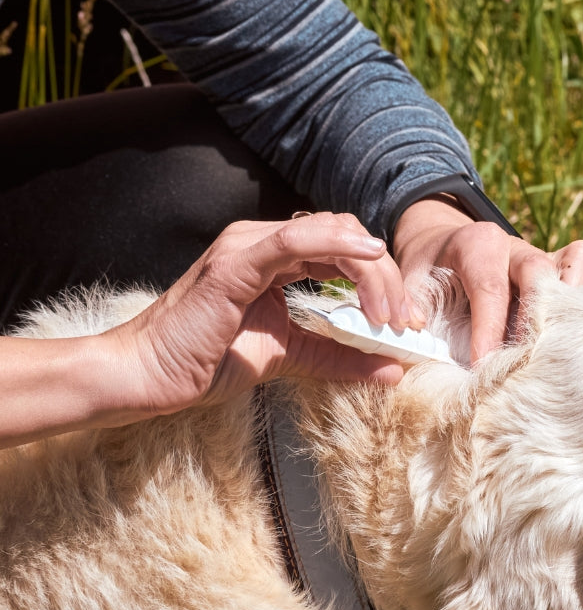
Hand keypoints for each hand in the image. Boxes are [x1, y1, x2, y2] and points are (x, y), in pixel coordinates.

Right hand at [113, 213, 414, 417]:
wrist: (149, 376)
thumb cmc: (208, 360)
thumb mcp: (292, 357)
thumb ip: (341, 358)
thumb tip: (394, 370)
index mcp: (274, 258)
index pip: (343, 250)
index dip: (382, 279)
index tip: (406, 321)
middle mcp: (261, 241)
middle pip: (345, 237)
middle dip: (385, 276)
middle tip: (405, 321)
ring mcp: (246, 246)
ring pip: (330, 234)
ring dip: (371, 271)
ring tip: (389, 314)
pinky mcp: (233, 264)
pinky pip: (292, 240)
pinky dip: (336, 244)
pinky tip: (368, 255)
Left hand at [393, 199, 582, 361]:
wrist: (445, 248)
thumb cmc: (429, 276)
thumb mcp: (409, 287)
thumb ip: (410, 313)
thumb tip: (410, 352)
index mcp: (477, 244)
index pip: (490, 288)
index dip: (489, 331)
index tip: (483, 368)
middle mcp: (517, 246)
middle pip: (543, 270)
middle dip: (539, 317)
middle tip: (529, 359)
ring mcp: (547, 254)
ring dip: (579, 299)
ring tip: (565, 341)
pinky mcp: (567, 267)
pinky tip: (582, 331)